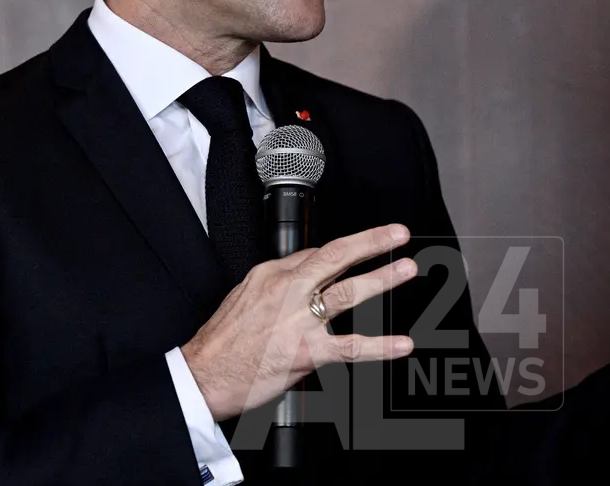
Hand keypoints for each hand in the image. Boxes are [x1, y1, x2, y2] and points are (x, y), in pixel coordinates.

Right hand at [181, 224, 418, 420]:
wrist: (203, 376)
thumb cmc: (223, 341)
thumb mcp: (245, 295)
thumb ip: (279, 282)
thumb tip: (305, 270)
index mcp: (271, 274)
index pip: (316, 253)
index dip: (344, 252)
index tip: (363, 248)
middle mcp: (287, 291)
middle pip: (335, 257)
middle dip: (371, 242)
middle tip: (398, 233)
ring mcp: (298, 321)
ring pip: (347, 292)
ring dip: (382, 278)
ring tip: (406, 268)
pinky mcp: (305, 352)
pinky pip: (350, 347)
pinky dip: (380, 346)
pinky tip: (402, 345)